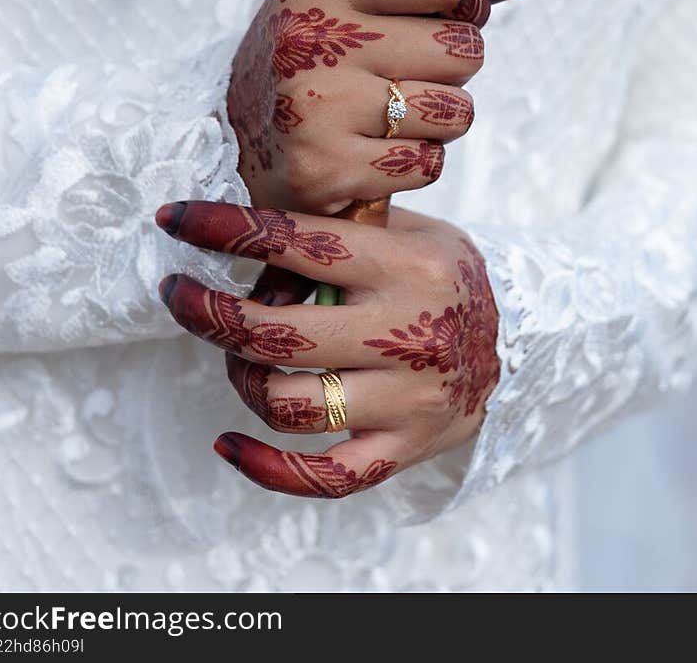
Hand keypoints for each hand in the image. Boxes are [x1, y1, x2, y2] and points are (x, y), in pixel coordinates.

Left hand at [155, 200, 499, 497]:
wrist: (522, 340)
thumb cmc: (442, 274)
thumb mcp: (410, 230)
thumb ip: (342, 228)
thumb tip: (248, 235)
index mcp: (406, 264)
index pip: (299, 241)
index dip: (226, 229)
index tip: (175, 220)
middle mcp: (407, 332)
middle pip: (277, 332)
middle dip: (208, 314)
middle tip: (178, 295)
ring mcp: (407, 397)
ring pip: (289, 403)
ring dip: (243, 379)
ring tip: (238, 357)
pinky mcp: (405, 446)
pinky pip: (324, 476)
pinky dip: (266, 468)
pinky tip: (230, 443)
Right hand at [227, 0, 531, 217]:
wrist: (228, 139)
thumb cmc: (316, 56)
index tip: (445, 13)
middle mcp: (312, 37)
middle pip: (464, 48)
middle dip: (452, 66)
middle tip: (408, 73)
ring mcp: (315, 105)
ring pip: (456, 111)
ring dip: (439, 119)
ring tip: (393, 113)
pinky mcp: (324, 169)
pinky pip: (428, 163)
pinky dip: (415, 162)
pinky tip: (375, 152)